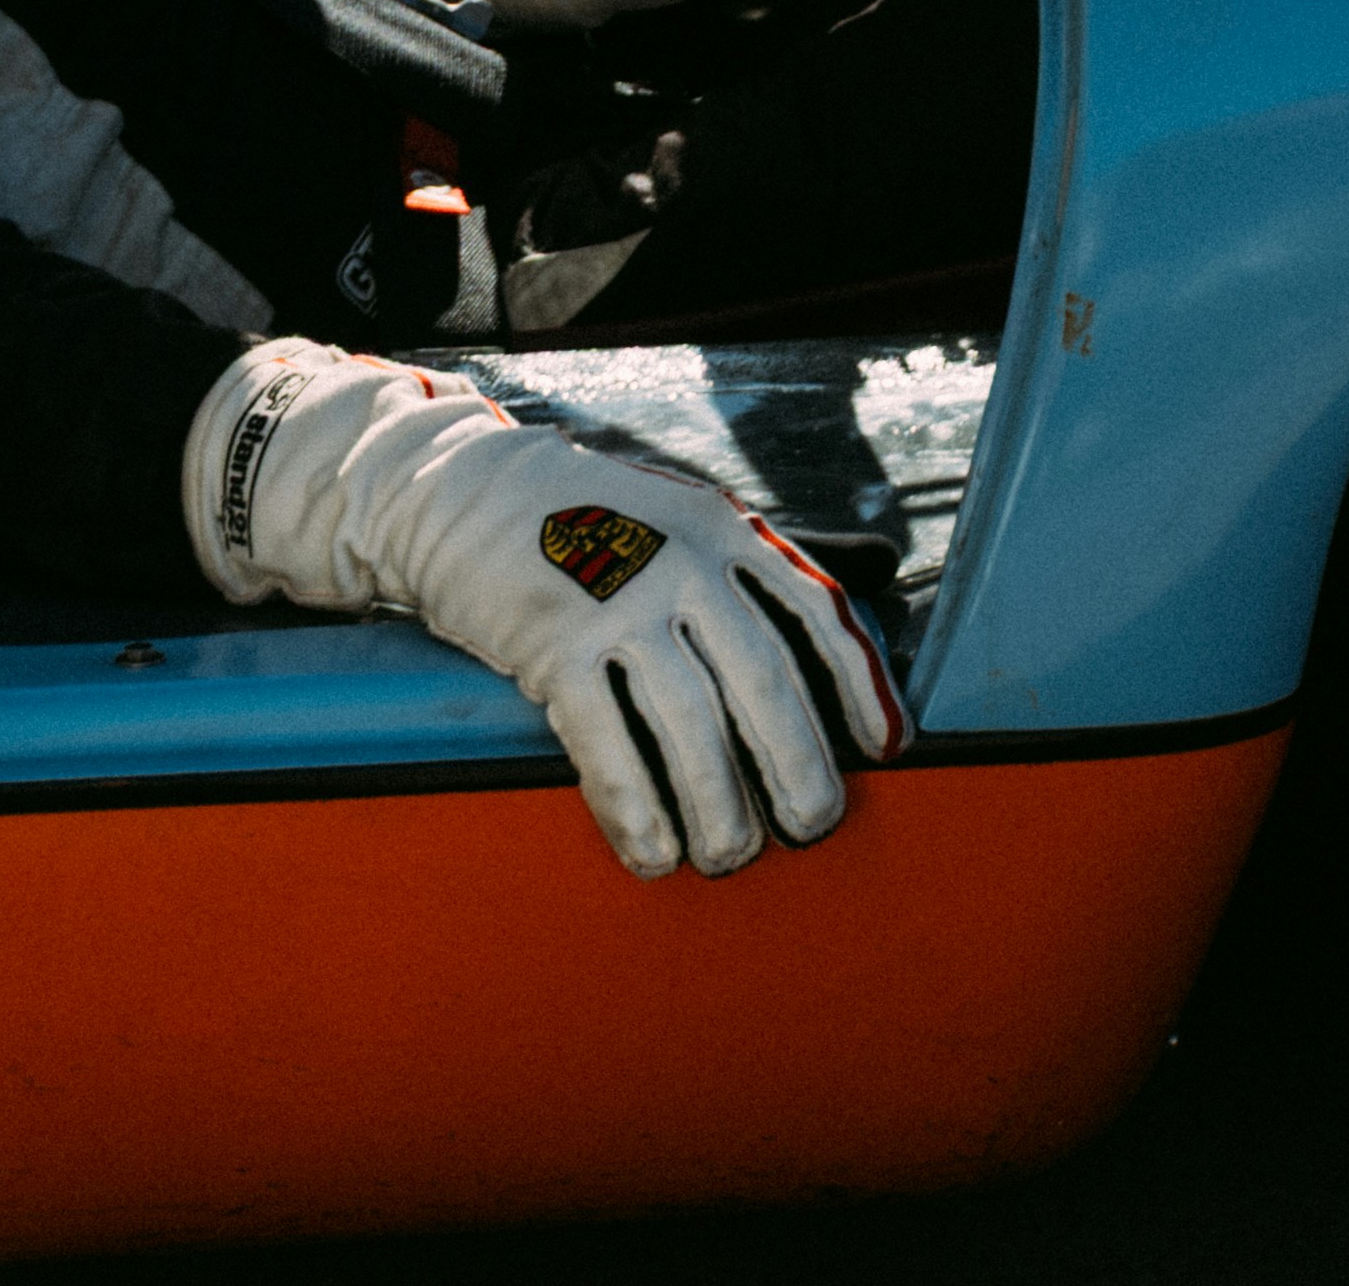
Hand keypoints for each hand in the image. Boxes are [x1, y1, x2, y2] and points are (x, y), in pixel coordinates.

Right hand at [190, 344, 908, 879]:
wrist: (461, 491)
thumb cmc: (594, 517)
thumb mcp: (691, 514)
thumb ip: (774, 555)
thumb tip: (886, 569)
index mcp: (726, 533)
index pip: (816, 613)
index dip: (857, 686)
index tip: (888, 749)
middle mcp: (681, 564)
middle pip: (762, 679)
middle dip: (797, 764)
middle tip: (814, 826)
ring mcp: (615, 604)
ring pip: (689, 724)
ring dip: (718, 805)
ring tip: (733, 857)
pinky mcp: (551, 647)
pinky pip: (605, 746)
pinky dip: (635, 809)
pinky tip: (653, 854)